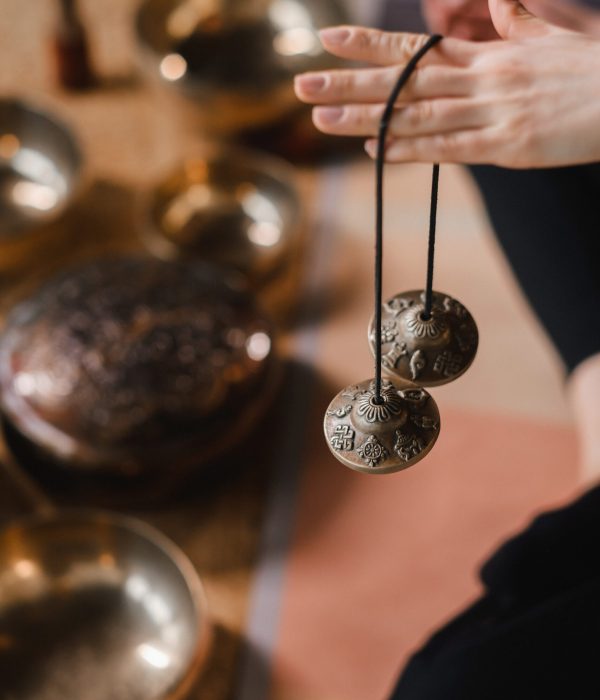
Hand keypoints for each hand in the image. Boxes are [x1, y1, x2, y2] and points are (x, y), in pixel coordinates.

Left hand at [293, 0, 599, 167]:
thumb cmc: (595, 64)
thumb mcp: (553, 30)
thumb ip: (515, 21)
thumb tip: (496, 3)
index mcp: (488, 53)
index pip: (416, 46)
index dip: (369, 43)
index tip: (327, 37)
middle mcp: (480, 79)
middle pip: (402, 81)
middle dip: (349, 82)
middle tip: (300, 85)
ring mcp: (491, 113)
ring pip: (416, 115)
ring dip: (365, 119)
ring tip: (321, 120)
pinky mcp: (508, 145)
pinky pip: (449, 148)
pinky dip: (410, 150)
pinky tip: (374, 151)